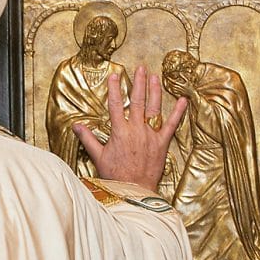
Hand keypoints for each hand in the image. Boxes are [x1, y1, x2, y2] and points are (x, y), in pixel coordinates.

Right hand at [73, 66, 187, 191]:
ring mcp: (150, 135)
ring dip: (155, 91)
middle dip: (138, 83)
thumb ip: (88, 139)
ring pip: (153, 108)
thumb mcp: (98, 156)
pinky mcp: (162, 143)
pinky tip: (182, 100)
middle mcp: (135, 130)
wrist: (134, 190)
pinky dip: (178, 112)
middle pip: (137, 101)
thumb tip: (76, 126)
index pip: (115, 104)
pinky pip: (172, 125)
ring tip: (155, 77)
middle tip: (141, 68)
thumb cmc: (115, 175)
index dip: (114, 89)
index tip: (115, 75)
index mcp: (119, 131)